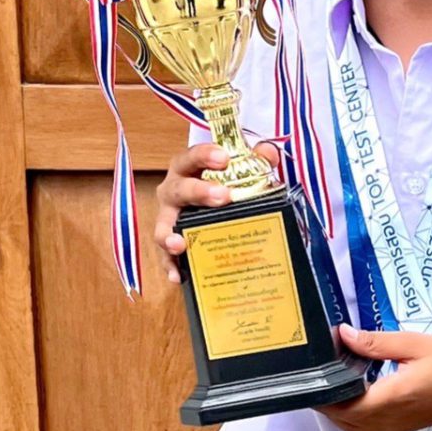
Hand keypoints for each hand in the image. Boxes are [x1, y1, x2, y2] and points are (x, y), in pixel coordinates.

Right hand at [154, 140, 280, 281]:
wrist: (208, 204)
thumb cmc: (220, 184)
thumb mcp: (239, 169)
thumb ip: (256, 159)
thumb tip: (268, 153)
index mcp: (187, 169)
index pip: (191, 157)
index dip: (205, 155)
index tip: (223, 158)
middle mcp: (173, 192)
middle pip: (179, 189)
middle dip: (199, 192)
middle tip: (222, 196)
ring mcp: (168, 219)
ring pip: (163, 226)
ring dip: (170, 235)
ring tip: (180, 244)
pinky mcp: (169, 243)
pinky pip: (165, 257)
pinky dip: (170, 266)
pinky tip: (179, 276)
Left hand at [326, 326, 431, 430]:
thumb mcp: (415, 344)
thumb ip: (376, 342)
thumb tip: (342, 335)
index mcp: (392, 399)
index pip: (342, 407)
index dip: (322, 395)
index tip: (310, 376)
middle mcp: (392, 420)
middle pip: (344, 422)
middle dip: (326, 404)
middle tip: (316, 377)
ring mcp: (399, 428)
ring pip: (356, 429)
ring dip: (339, 413)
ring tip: (332, 385)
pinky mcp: (406, 427)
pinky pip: (370, 429)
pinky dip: (355, 417)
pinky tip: (356, 395)